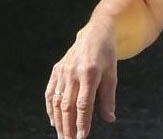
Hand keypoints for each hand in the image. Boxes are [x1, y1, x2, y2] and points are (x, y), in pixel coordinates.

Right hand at [45, 20, 117, 138]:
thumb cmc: (106, 56)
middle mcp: (73, 72)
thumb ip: (108, 98)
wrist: (95, 34)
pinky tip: (55, 121)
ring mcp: (63, 71)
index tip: (83, 137)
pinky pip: (50, 93)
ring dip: (59, 122)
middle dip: (68, 126)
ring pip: (57, 102)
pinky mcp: (56, 70)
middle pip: (68, 106)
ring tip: (63, 136)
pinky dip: (51, 109)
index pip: (84, 103)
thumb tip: (110, 119)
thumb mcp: (112, 74)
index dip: (82, 122)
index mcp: (90, 72)